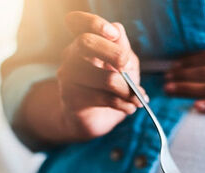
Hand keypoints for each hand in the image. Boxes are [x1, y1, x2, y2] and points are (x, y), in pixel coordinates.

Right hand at [57, 11, 144, 139]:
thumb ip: (122, 47)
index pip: (78, 21)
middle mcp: (71, 55)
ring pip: (104, 78)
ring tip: (137, 99)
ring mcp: (68, 76)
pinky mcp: (70, 97)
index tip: (113, 34)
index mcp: (85, 41)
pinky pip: (103, 98)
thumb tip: (117, 31)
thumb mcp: (124, 65)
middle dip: (114, 53)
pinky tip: (129, 108)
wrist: (96, 118)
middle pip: (87, 42)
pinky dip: (123, 104)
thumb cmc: (111, 87)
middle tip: (127, 66)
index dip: (94, 23)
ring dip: (127, 90)